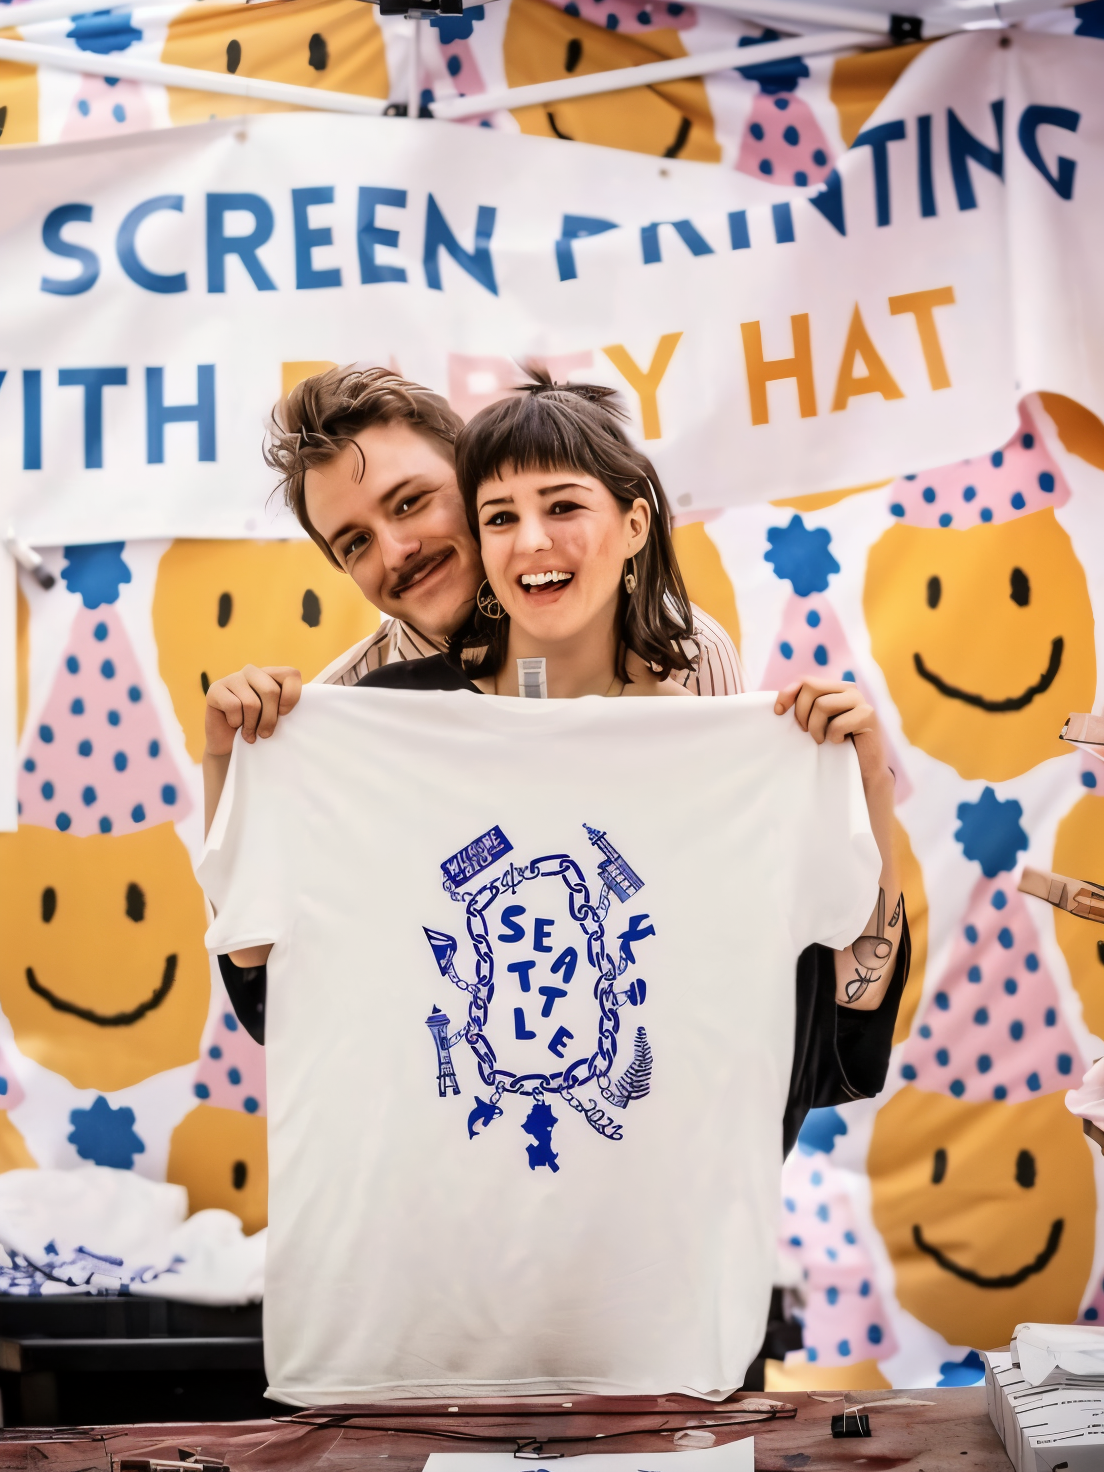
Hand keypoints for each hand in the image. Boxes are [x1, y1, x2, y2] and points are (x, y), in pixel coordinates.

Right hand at [204, 665, 301, 756]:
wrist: (230, 746)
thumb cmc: (258, 730)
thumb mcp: (278, 717)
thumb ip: (289, 705)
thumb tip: (310, 701)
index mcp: (271, 674)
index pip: (291, 674)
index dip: (291, 697)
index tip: (285, 715)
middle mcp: (253, 672)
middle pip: (270, 691)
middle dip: (270, 718)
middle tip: (266, 734)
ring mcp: (232, 678)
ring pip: (252, 702)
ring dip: (252, 725)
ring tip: (250, 733)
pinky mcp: (215, 689)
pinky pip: (233, 706)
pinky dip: (236, 723)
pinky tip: (234, 726)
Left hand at [774, 677, 888, 788]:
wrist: (863, 770)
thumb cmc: (835, 748)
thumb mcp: (815, 725)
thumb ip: (804, 710)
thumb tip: (778, 706)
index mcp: (834, 688)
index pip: (805, 681)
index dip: (787, 694)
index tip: (778, 712)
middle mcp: (848, 689)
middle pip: (811, 687)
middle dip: (801, 712)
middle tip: (806, 732)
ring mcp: (859, 700)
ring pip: (822, 704)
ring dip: (816, 728)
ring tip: (822, 740)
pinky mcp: (868, 715)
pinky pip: (838, 723)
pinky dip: (833, 737)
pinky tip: (840, 742)